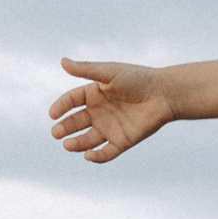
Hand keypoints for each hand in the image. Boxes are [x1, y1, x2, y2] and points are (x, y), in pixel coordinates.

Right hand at [51, 60, 174, 162]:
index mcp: (94, 94)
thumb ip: (86, 70)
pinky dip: (97, 156)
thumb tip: (62, 62)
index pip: (71, 101)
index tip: (52, 114)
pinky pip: (106, 153)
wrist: (164, 94)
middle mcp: (99, 112)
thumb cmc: (138, 79)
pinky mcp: (122, 142)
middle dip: (64, 128)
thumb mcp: (110, 73)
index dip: (61, 107)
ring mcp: (110, 128)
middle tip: (56, 133)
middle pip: (76, 122)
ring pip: (87, 139)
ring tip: (67, 144)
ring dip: (76, 144)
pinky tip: (89, 155)